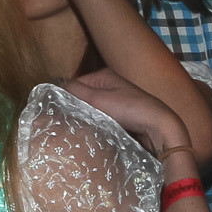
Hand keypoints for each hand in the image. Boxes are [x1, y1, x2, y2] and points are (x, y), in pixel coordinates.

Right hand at [64, 68, 190, 161]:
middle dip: (75, 110)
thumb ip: (75, 92)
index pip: (74, 84)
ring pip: (92, 111)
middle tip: (65, 124)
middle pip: (83, 98)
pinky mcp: (122, 118)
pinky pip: (102, 120)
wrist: (160, 128)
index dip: (65, 98)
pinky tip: (92, 135)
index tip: (56, 114)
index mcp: (104, 75)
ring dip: (86, 120)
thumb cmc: (130, 109)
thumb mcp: (99, 99)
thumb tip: (52, 87)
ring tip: (77, 130)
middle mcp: (110, 86)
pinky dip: (96, 126)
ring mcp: (117, 102)